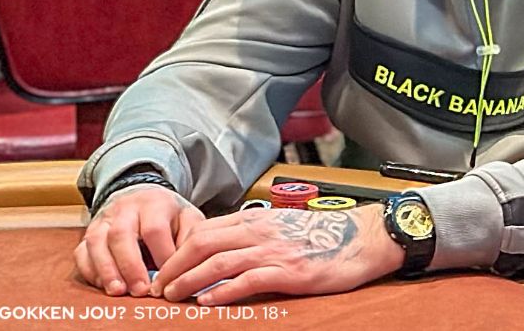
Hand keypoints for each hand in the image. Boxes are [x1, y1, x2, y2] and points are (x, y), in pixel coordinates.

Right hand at [75, 185, 204, 297]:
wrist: (141, 196)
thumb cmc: (167, 215)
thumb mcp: (186, 217)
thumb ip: (190, 238)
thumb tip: (187, 264)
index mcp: (154, 203)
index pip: (154, 229)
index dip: (161, 255)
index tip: (168, 278)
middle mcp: (125, 209)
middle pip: (121, 234)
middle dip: (130, 265)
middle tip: (140, 291)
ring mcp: (103, 220)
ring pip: (97, 242)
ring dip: (106, 269)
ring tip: (118, 291)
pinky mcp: (89, 233)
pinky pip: (82, 251)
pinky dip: (90, 270)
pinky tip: (103, 285)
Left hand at [151, 204, 403, 304]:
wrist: (365, 238)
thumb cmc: (325, 236)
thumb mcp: (284, 229)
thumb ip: (254, 236)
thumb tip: (220, 251)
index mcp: (258, 220)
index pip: (205, 230)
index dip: (178, 250)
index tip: (162, 268)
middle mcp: (261, 232)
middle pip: (203, 243)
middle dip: (174, 265)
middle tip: (159, 285)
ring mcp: (274, 251)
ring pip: (218, 261)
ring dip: (189, 279)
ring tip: (173, 295)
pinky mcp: (289, 272)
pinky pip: (247, 280)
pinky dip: (222, 291)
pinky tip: (206, 301)